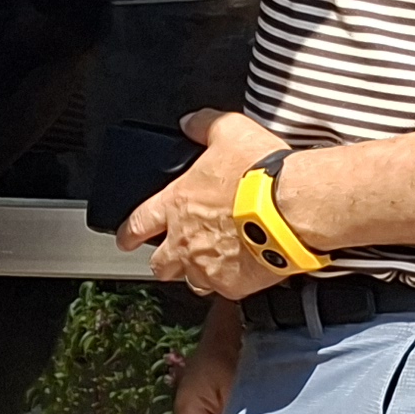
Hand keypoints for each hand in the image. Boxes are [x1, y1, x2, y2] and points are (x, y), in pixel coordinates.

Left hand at [120, 107, 286, 300]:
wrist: (290, 209)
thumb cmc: (260, 174)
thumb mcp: (230, 132)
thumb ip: (205, 126)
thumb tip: (190, 122)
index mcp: (176, 203)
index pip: (137, 224)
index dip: (127, 233)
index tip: (124, 239)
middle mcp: (184, 240)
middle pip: (160, 264)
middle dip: (164, 262)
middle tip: (172, 259)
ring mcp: (207, 266)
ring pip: (192, 282)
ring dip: (199, 275)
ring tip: (215, 265)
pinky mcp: (233, 285)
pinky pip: (225, 291)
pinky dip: (231, 283)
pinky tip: (244, 271)